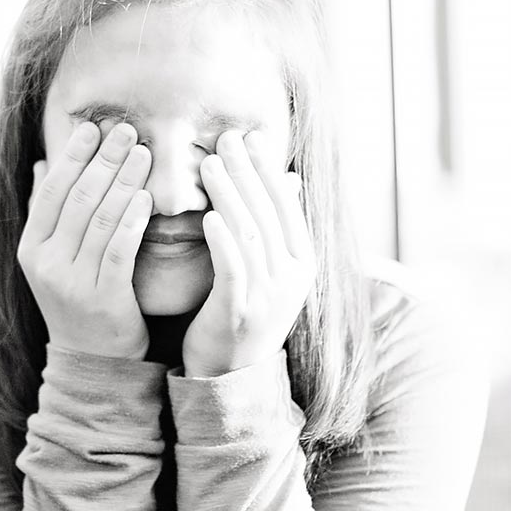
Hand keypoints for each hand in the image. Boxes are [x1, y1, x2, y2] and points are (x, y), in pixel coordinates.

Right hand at [18, 120, 154, 360]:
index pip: (52, 190)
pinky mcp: (104, 299)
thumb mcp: (50, 259)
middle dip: (104, 159)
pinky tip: (147, 198)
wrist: (93, 363)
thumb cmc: (77, 300)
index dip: (73, 156)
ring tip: (143, 153)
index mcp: (30, 248)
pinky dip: (133, 220)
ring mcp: (73, 282)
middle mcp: (46, 263)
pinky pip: (120, 250)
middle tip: (127, 130)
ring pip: (100, 219)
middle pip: (78, 198)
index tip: (94, 127)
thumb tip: (41, 163)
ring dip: (124, 181)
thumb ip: (45, 212)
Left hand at [183, 129, 312, 376]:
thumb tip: (292, 179)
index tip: (250, 136)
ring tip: (210, 164)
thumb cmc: (244, 311)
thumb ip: (279, 227)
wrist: (230, 374)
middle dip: (247, 172)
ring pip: (250, 234)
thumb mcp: (271, 269)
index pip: (287, 205)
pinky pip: (233, 269)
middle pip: (268, 213)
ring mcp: (268, 296)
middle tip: (225, 138)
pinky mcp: (240, 313)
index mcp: (302, 263)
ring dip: (230, 195)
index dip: (268, 169)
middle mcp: (292, 278)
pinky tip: (208, 215)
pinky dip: (222, 240)